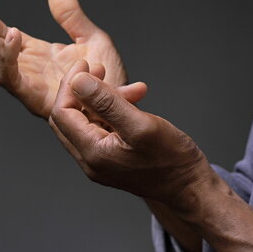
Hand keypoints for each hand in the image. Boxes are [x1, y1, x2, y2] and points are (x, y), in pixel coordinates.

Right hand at [0, 0, 142, 118]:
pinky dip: (6, 58)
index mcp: (36, 56)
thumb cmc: (108, 76)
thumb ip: (71, 15)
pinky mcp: (36, 98)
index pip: (1, 36)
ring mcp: (30, 86)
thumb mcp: (91, 38)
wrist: (122, 101)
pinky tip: (12, 34)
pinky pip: (12, 79)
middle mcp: (28, 72)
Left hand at [49, 60, 217, 208]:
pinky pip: (104, 128)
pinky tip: (135, 101)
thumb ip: (107, 102)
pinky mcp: (113, 158)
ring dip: (105, 99)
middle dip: (84, 90)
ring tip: (135, 89)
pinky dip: (115, 111)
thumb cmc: (172, 160)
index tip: (86, 64)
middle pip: (70, 117)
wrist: (190, 187)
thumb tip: (78, 81)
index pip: (62, 113)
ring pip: (89, 121)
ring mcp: (101, 161)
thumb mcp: (141, 125)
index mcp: (93, 153)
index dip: (71, 85)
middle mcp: (91, 160)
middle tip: (100, 70)